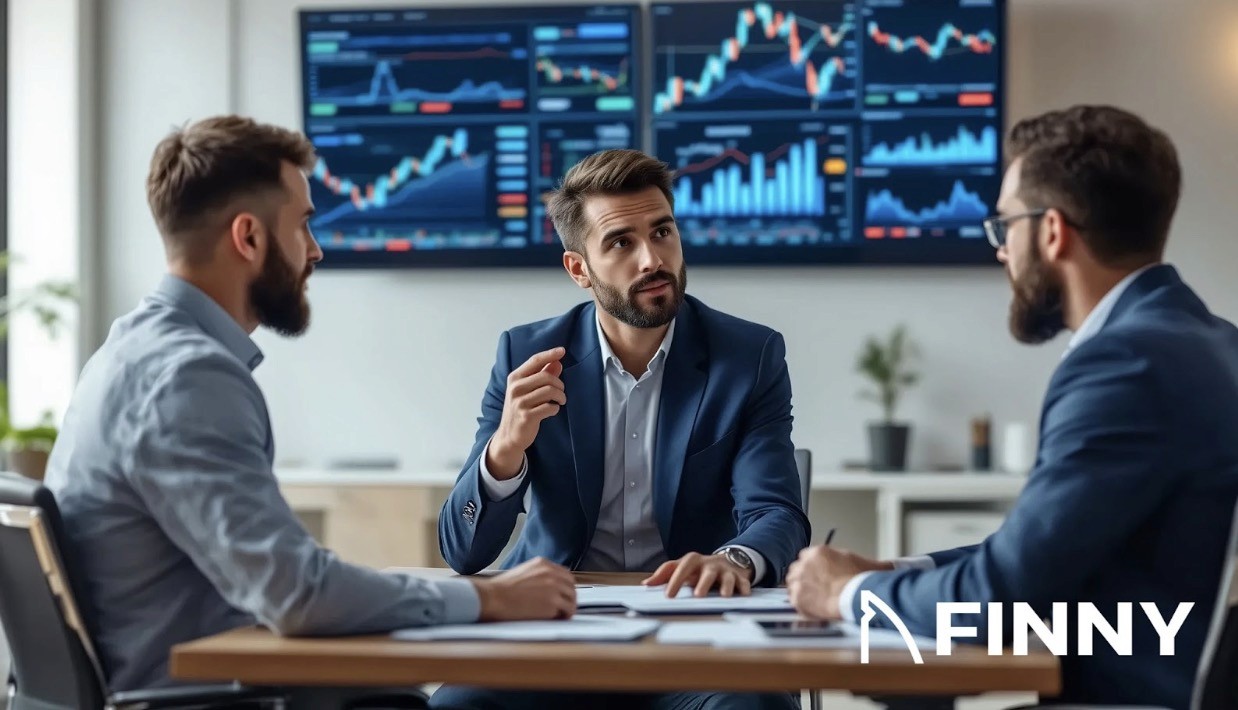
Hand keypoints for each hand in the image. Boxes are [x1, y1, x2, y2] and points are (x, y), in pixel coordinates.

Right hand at [471, 557, 576, 621]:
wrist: (493, 597)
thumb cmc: (500, 590)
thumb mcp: (522, 574)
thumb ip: (537, 577)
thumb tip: (546, 590)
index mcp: (543, 564)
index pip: (564, 574)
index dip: (565, 587)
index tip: (563, 596)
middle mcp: (551, 572)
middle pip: (571, 586)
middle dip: (569, 597)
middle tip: (563, 608)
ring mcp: (554, 586)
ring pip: (572, 598)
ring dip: (567, 608)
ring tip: (559, 616)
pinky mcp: (553, 602)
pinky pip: (568, 610)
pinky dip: (564, 616)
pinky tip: (556, 620)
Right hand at [487, 347, 566, 477]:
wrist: (509, 435)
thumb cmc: (521, 409)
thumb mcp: (528, 390)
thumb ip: (542, 375)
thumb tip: (557, 362)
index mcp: (515, 378)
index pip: (534, 360)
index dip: (549, 354)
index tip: (562, 350)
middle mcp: (515, 388)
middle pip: (546, 377)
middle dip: (559, 384)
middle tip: (561, 392)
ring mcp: (520, 402)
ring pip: (550, 391)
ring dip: (560, 397)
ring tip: (560, 401)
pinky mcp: (526, 416)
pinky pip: (549, 407)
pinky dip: (555, 409)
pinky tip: (552, 411)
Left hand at [641, 552, 751, 597]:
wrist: (728, 560)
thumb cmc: (700, 568)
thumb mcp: (683, 567)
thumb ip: (665, 574)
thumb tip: (646, 584)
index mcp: (694, 562)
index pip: (682, 567)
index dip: (675, 580)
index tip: (668, 596)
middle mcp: (710, 564)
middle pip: (706, 572)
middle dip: (703, 583)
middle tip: (697, 596)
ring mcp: (726, 570)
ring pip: (727, 577)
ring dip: (726, 586)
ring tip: (724, 596)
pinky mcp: (740, 577)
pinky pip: (743, 582)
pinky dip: (744, 588)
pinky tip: (743, 595)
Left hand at [786, 546, 893, 619]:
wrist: (858, 597)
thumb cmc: (864, 581)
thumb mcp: (869, 565)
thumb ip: (871, 563)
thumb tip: (890, 566)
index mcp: (819, 552)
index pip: (807, 557)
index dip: (812, 568)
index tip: (819, 576)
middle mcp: (805, 563)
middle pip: (797, 569)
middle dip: (804, 579)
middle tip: (816, 589)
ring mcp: (799, 580)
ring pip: (792, 585)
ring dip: (801, 591)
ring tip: (815, 600)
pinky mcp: (797, 598)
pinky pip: (794, 601)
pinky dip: (802, 606)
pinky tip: (815, 609)